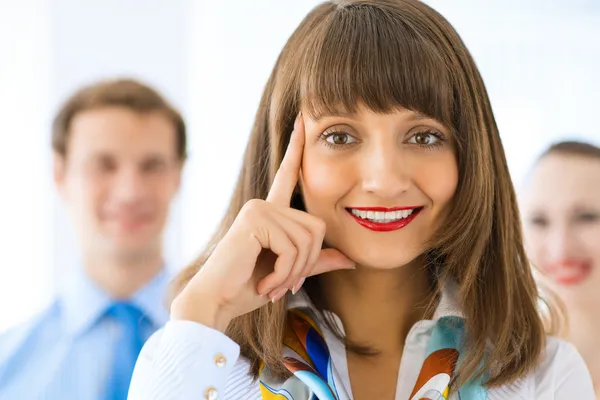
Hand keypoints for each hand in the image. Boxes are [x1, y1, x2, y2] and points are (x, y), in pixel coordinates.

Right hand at [171, 114, 355, 331]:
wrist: (217, 301)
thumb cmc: (248, 286)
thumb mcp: (290, 272)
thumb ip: (316, 260)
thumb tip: (352, 259)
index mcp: (271, 211)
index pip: (287, 174)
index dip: (296, 147)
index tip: (302, 118)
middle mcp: (264, 204)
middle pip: (316, 227)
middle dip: (306, 264)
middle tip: (286, 285)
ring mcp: (259, 208)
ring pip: (307, 240)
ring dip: (294, 273)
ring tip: (273, 286)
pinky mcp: (255, 219)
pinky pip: (292, 248)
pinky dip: (285, 274)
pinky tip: (266, 285)